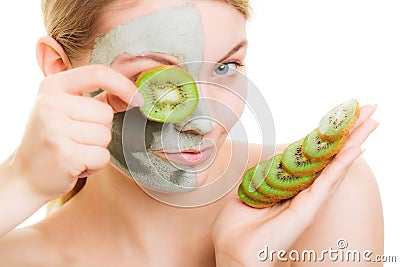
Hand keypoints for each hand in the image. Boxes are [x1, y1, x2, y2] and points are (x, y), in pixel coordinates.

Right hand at [7, 65, 142, 200]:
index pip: (98, 73)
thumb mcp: (67, 110)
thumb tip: (133, 95)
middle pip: (106, 113)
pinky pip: (103, 156)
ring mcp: (55, 129)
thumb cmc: (52, 139)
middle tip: (77, 139)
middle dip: (100, 130)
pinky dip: (95, 164)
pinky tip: (76, 164)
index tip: (137, 99)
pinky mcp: (65, 155)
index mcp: (52, 86)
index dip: (124, 85)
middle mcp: (50, 104)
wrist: (26, 175)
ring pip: (105, 136)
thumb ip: (99, 99)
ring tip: (75, 150)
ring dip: (97, 148)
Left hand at [212, 105, 377, 266]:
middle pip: (330, 156)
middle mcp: (303, 190)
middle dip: (349, 132)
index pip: (312, 156)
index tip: (340, 117)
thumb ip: (261, 177)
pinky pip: (328, 181)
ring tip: (372, 120)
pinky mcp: (308, 208)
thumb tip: (267, 163)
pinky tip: (356, 147)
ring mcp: (308, 199)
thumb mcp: (247, 193)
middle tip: (369, 109)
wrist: (233, 253)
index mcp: (288, 185)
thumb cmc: (236, 228)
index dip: (327, 136)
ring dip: (354, 141)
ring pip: (335, 164)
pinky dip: (343, 163)